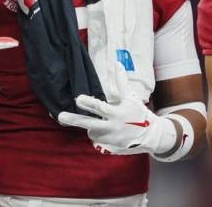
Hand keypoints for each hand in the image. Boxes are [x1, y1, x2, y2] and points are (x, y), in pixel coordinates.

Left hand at [57, 71, 175, 154]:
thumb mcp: (131, 97)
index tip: (78, 98)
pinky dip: (100, 135)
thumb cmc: (139, 113)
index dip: (88, 103)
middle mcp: (112, 127)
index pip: (100, 107)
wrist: (151, 136)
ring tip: (106, 123)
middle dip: (74, 120)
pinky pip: (98, 140)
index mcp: (117, 113)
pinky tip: (109, 131)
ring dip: (94, 127)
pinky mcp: (110, 147)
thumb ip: (121, 82)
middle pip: (89, 123)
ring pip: (92, 132)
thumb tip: (117, 64)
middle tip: (60, 116)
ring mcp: (110, 139)